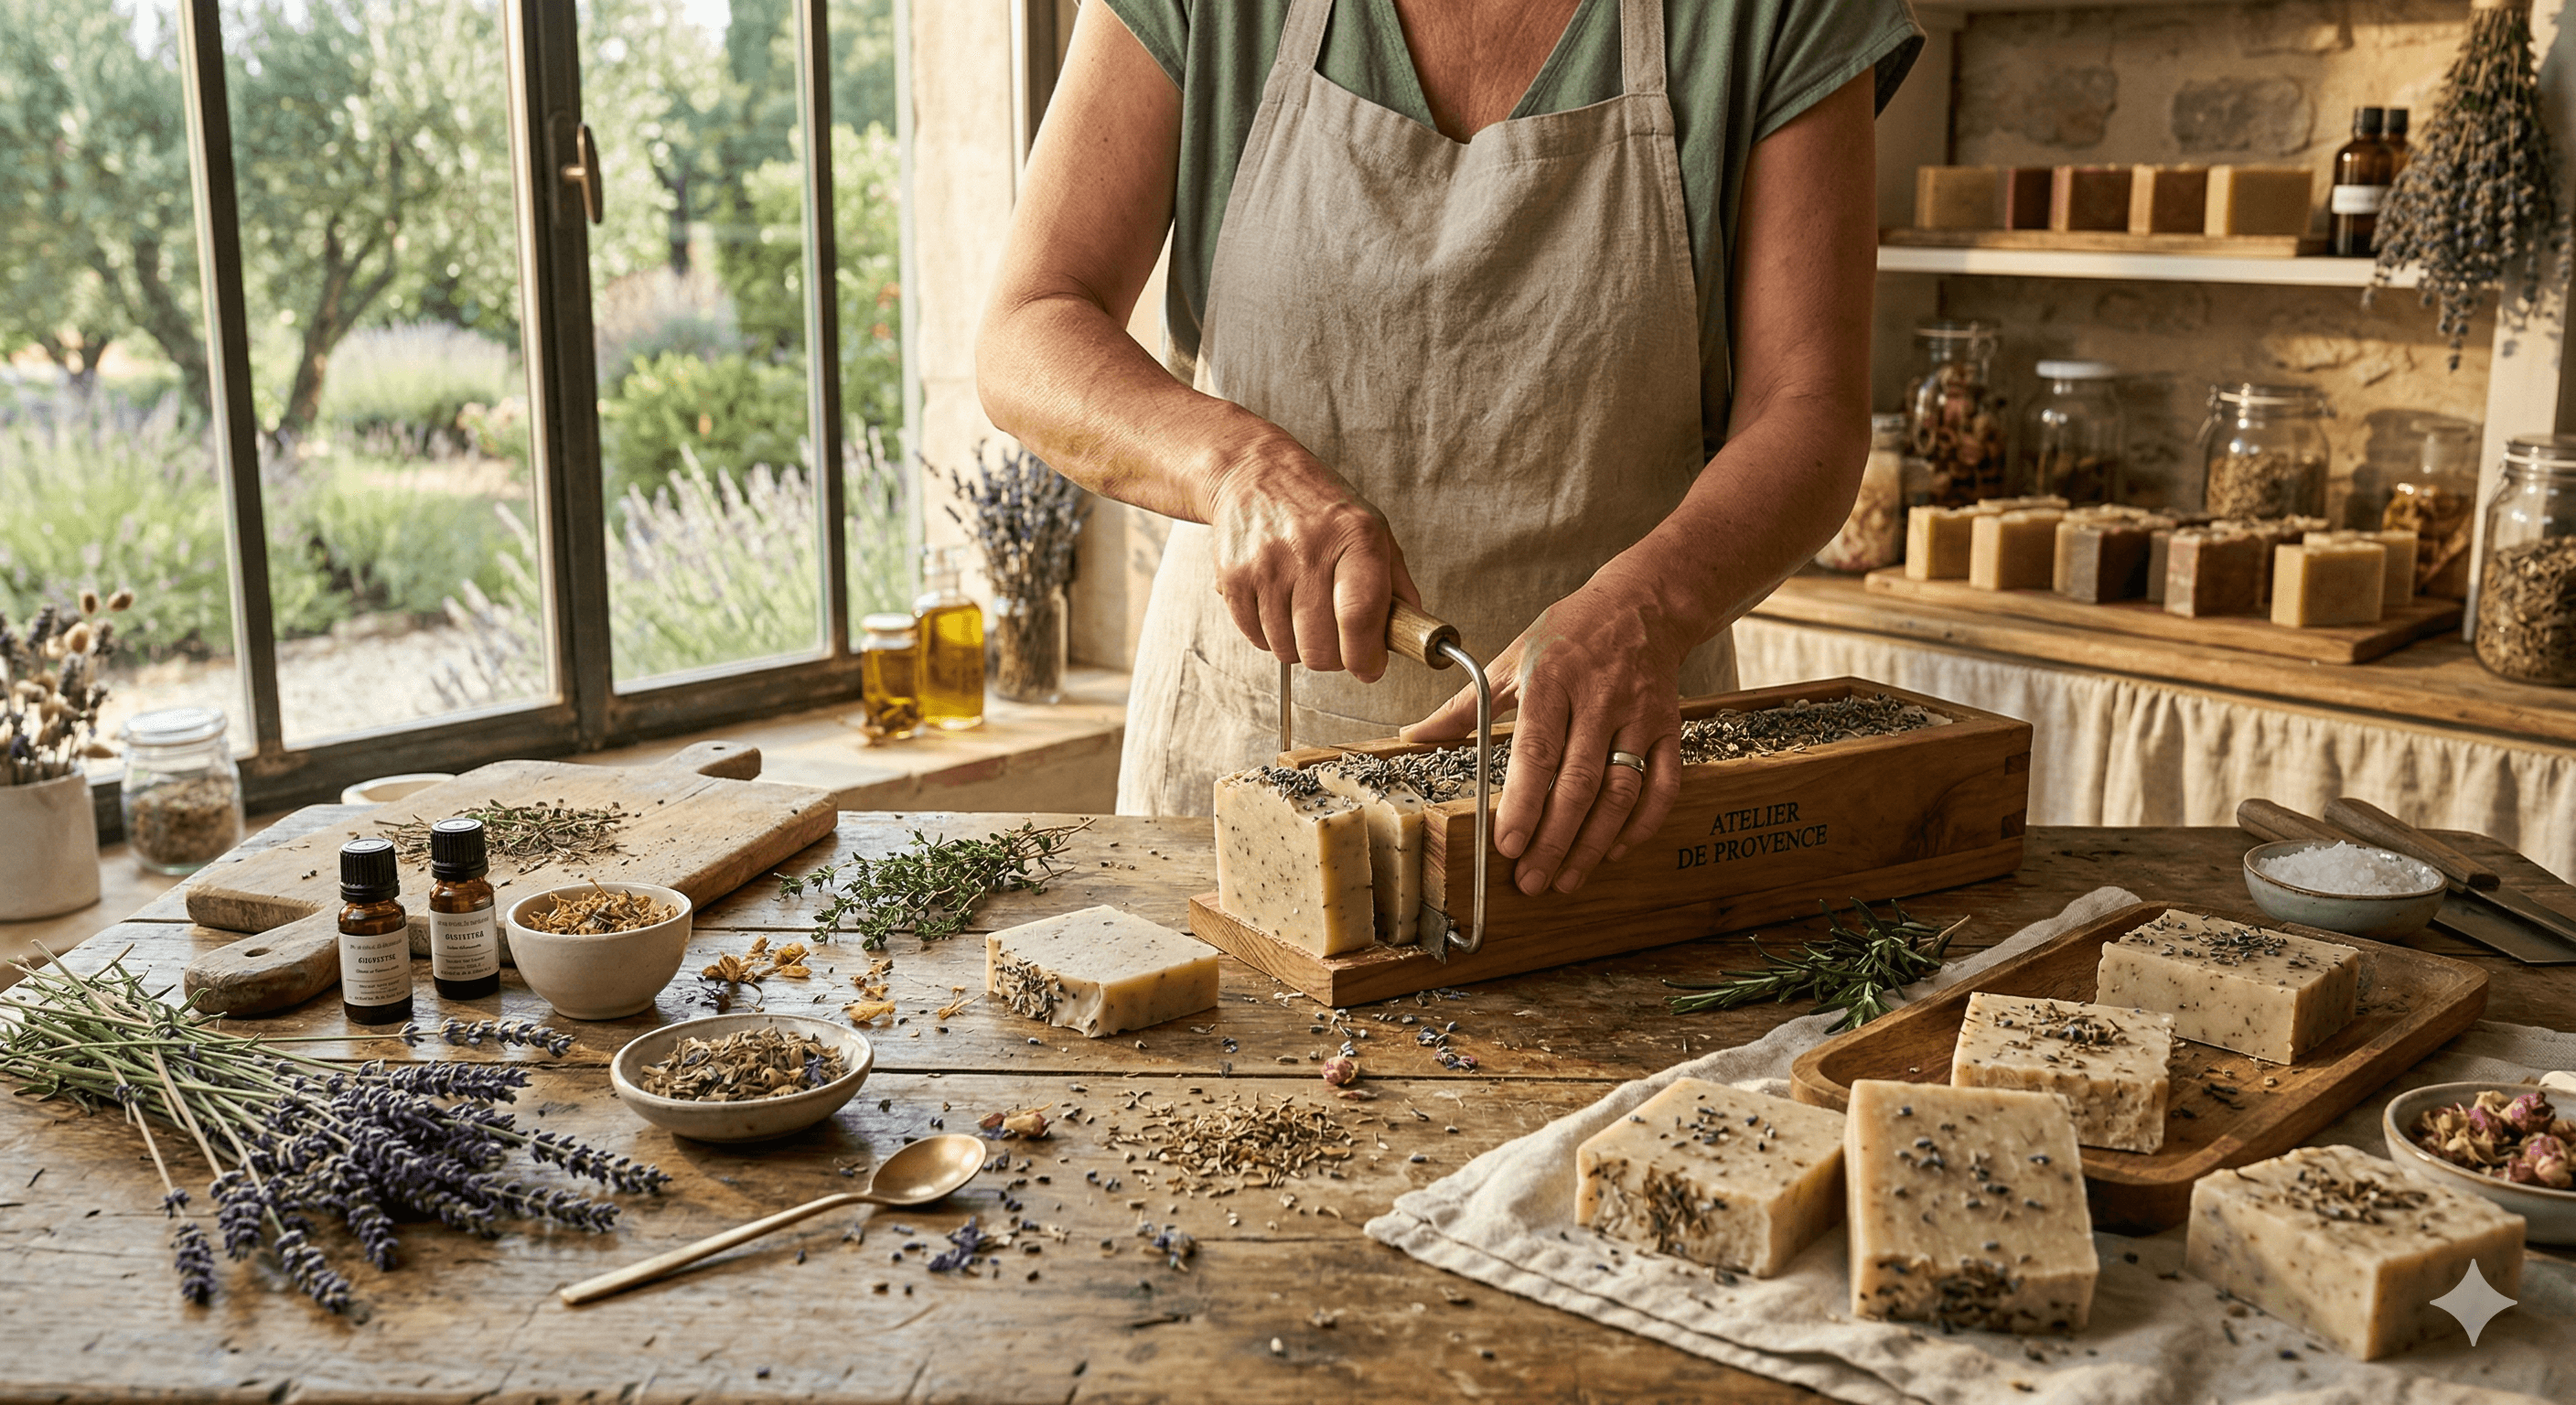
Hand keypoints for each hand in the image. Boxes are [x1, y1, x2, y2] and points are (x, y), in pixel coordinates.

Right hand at [1208, 438, 1419, 681]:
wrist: (1254, 474)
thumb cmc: (1319, 507)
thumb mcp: (1373, 530)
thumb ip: (1396, 585)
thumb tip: (1414, 634)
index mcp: (1354, 537)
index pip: (1359, 616)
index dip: (1366, 657)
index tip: (1370, 666)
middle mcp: (1308, 550)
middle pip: (1320, 647)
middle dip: (1334, 658)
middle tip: (1339, 641)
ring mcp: (1266, 565)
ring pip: (1287, 650)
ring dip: (1301, 646)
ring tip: (1306, 614)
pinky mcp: (1234, 578)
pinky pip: (1258, 639)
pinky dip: (1272, 636)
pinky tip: (1280, 607)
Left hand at [1403, 579, 1684, 895]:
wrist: (1642, 605)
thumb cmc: (1569, 633)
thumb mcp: (1511, 659)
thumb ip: (1465, 706)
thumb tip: (1415, 736)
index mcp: (1553, 680)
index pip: (1539, 751)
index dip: (1525, 803)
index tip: (1508, 846)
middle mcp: (1600, 699)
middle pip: (1579, 782)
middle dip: (1555, 839)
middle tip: (1532, 880)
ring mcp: (1639, 715)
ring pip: (1622, 791)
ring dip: (1594, 842)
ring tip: (1568, 877)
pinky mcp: (1668, 727)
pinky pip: (1663, 785)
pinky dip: (1641, 824)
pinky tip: (1615, 849)